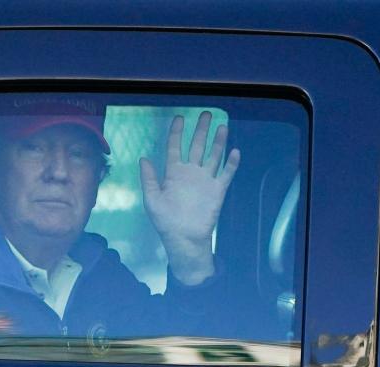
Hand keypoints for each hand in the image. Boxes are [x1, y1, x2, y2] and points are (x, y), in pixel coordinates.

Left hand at [140, 111, 240, 284]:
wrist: (184, 238)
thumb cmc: (166, 221)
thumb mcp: (152, 199)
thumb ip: (149, 179)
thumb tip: (144, 158)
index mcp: (173, 173)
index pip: (174, 147)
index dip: (176, 133)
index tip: (179, 118)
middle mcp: (190, 172)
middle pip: (196, 146)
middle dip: (201, 130)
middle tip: (206, 114)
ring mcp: (205, 180)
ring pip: (213, 156)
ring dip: (218, 141)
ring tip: (222, 126)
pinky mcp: (217, 190)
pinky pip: (226, 174)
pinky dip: (231, 163)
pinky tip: (234, 151)